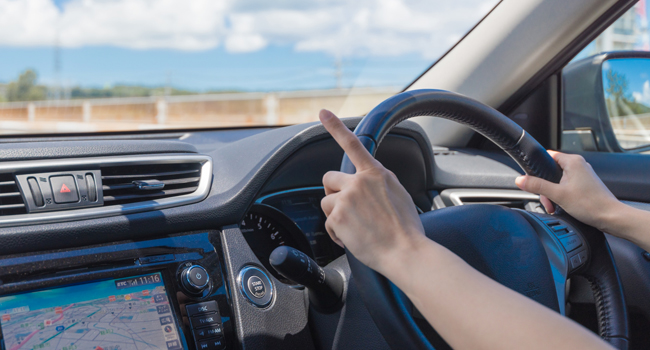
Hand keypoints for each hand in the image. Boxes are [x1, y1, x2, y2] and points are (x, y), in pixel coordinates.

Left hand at [319, 109, 425, 273]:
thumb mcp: (399, 194)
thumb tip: (371, 184)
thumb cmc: (407, 230)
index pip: (353, 144)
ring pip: (326, 202)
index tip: (323, 112)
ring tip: (356, 228)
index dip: (335, 126)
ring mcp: (347, 198)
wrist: (406, 251)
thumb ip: (380, 183)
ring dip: (336, 215)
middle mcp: (359, 182)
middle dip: (334, 193)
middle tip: (346, 208)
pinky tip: (353, 238)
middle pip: (329, 179)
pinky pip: (328, 223)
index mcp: (376, 174)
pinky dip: (336, 233)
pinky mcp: (338, 216)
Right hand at [515, 151, 620, 232]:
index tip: (532, 179)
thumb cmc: (590, 204)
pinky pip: (567, 186)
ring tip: (555, 206)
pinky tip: (562, 206)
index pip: (548, 156)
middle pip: (551, 171)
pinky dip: (561, 196)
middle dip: (546, 188)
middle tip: (547, 201)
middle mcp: (579, 165)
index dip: (538, 168)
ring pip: (558, 181)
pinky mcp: (585, 185)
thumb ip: (537, 186)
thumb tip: (520, 180)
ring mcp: (583, 175)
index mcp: (573, 161)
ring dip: (553, 194)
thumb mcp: (558, 195)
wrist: (611, 217)